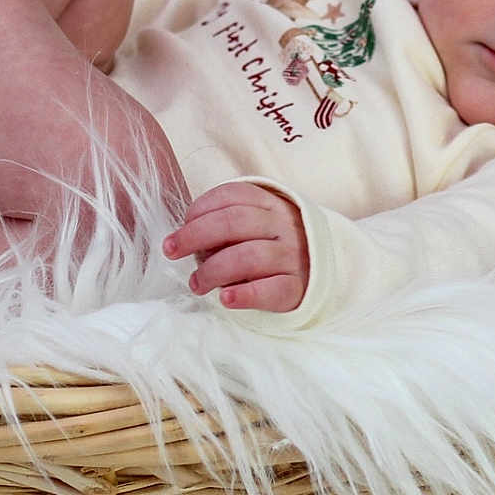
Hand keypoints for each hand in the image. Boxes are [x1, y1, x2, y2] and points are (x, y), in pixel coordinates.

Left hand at [163, 182, 308, 313]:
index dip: (199, 209)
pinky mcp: (298, 287)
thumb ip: (226, 222)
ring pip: (249, 256)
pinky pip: (273, 290)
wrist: (323, 267)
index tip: (179, 229)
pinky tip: (226, 298)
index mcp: (270, 204)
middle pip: (234, 222)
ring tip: (197, 284)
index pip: (231, 195)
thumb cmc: (274, 244)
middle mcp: (283, 226)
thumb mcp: (257, 221)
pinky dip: (246, 294)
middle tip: (171, 251)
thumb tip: (184, 237)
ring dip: (213, 271)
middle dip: (194, 235)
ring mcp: (293, 256)